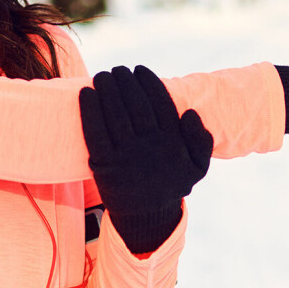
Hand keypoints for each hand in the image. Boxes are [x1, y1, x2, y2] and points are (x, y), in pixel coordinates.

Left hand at [79, 65, 212, 252]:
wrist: (146, 218)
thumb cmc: (170, 183)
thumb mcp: (197, 167)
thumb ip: (202, 141)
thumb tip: (191, 114)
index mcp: (172, 143)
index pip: (161, 104)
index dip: (149, 82)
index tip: (140, 70)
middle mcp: (150, 147)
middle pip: (136, 105)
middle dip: (126, 82)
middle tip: (118, 70)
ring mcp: (126, 157)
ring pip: (115, 115)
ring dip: (107, 90)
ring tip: (103, 75)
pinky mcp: (104, 166)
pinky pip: (95, 132)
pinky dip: (89, 111)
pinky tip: (86, 93)